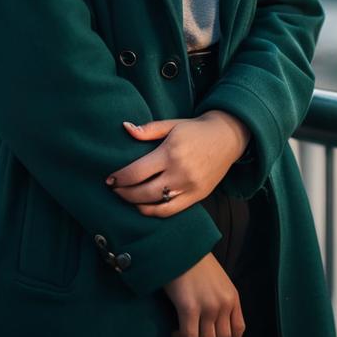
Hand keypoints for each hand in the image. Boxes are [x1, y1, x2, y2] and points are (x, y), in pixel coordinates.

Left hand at [104, 111, 250, 215]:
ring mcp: (190, 187)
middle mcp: (180, 172)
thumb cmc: (196, 129)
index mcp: (171, 152)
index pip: (137, 172)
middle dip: (124, 193)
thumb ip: (148, 129)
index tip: (109, 179)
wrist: (227, 137)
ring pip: (156, 205)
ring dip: (136, 204)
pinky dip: (154, 212)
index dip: (120, 178)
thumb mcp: (172, 124)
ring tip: (126, 198)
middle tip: (114, 189)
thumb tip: (125, 127)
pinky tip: (144, 206)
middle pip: (143, 192)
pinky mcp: (197, 196)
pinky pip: (171, 211)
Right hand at [164, 252, 245, 336]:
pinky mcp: (190, 308)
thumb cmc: (196, 261)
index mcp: (232, 296)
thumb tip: (217, 324)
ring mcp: (208, 306)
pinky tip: (175, 333)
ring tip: (184, 333)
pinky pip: (189, 336)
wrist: (181, 246)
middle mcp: (223, 303)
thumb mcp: (219, 280)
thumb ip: (222, 299)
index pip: (239, 329)